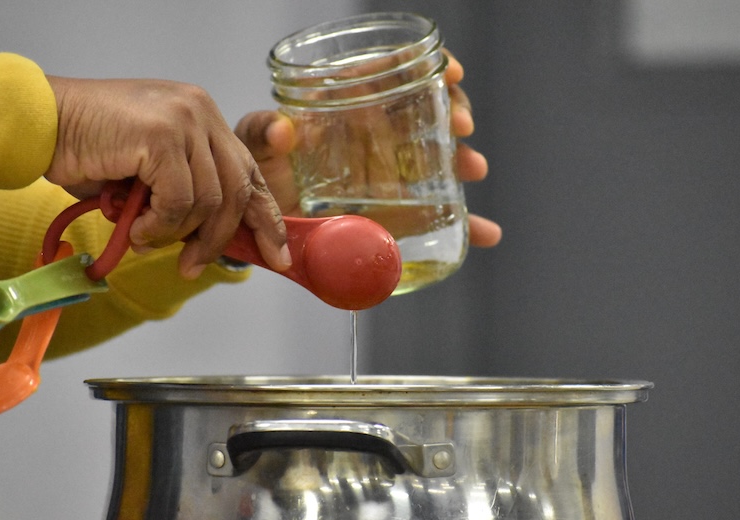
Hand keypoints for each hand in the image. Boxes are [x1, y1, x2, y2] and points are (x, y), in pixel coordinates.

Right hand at [43, 76, 290, 278]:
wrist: (41, 123)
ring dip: (177, 234)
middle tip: (195, 267)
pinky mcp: (164, 136)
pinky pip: (179, 202)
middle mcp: (201, 113)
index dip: (266, 218)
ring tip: (145, 237)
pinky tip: (136, 227)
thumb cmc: (90, 148)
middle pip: (238, 190)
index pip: (249, 172)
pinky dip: (159, 226)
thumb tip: (210, 236)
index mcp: (204, 118)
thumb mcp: (151, 172)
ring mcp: (185, 121)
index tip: (276, 255)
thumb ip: (185, 191)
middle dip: (221, 238)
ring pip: (209, 201)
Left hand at [235, 52, 500, 247]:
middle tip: (463, 128)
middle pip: (426, 113)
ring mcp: (389, 174)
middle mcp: (374, 136)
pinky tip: (485, 232)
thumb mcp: (254, 148)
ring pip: (437, 159)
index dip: (427, 67)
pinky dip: (465, 224)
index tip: (451, 72)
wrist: (262, 227)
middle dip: (454, 114)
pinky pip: (435, 215)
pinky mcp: (395, 212)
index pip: (394, 75)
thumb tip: (281, 127)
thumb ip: (260, 132)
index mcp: (347, 109)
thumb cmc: (259, 175)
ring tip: (472, 170)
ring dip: (463, 160)